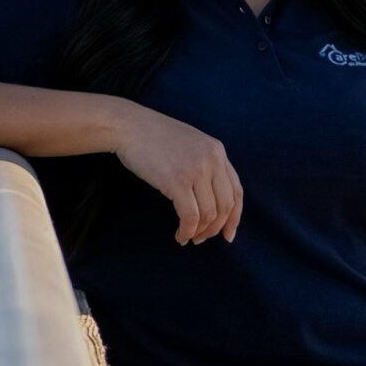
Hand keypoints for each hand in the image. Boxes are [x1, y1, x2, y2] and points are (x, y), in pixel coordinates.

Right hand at [107, 102, 243, 245]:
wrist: (129, 126)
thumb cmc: (154, 137)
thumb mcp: (190, 144)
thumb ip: (205, 164)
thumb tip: (210, 199)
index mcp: (217, 150)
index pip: (236, 190)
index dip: (235, 217)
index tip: (228, 234)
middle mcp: (212, 159)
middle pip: (226, 206)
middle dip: (216, 228)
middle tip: (201, 239)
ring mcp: (196, 170)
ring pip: (209, 214)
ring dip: (199, 232)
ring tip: (188, 237)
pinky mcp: (177, 181)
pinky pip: (190, 216)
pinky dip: (186, 231)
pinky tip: (179, 235)